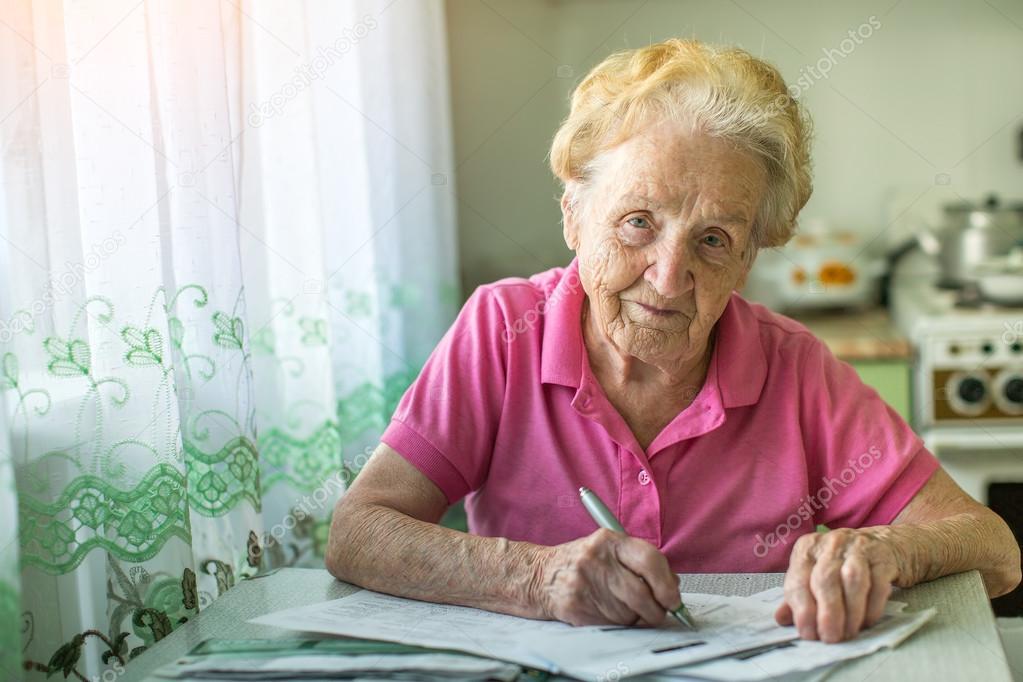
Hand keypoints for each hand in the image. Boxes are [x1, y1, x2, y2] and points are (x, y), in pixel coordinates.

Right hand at [534, 528, 680, 626]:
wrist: (541, 576)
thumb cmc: (582, 562)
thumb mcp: (609, 550)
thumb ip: (642, 563)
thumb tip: (673, 586)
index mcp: (609, 540)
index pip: (649, 559)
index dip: (667, 584)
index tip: (673, 598)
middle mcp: (596, 559)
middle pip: (641, 593)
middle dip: (657, 609)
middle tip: (659, 612)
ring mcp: (584, 583)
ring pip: (629, 613)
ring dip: (635, 617)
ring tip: (623, 606)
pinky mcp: (576, 606)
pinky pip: (612, 624)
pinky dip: (618, 624)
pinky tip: (607, 611)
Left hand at [775, 529, 899, 641]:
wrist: (884, 544)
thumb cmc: (842, 563)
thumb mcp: (815, 573)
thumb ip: (799, 595)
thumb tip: (781, 619)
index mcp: (807, 548)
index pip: (798, 580)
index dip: (802, 611)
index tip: (808, 634)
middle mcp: (830, 544)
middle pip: (825, 580)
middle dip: (827, 613)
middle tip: (830, 637)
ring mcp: (858, 548)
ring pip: (852, 581)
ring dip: (850, 612)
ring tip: (848, 633)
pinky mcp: (883, 557)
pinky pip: (877, 585)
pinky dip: (872, 608)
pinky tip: (867, 622)